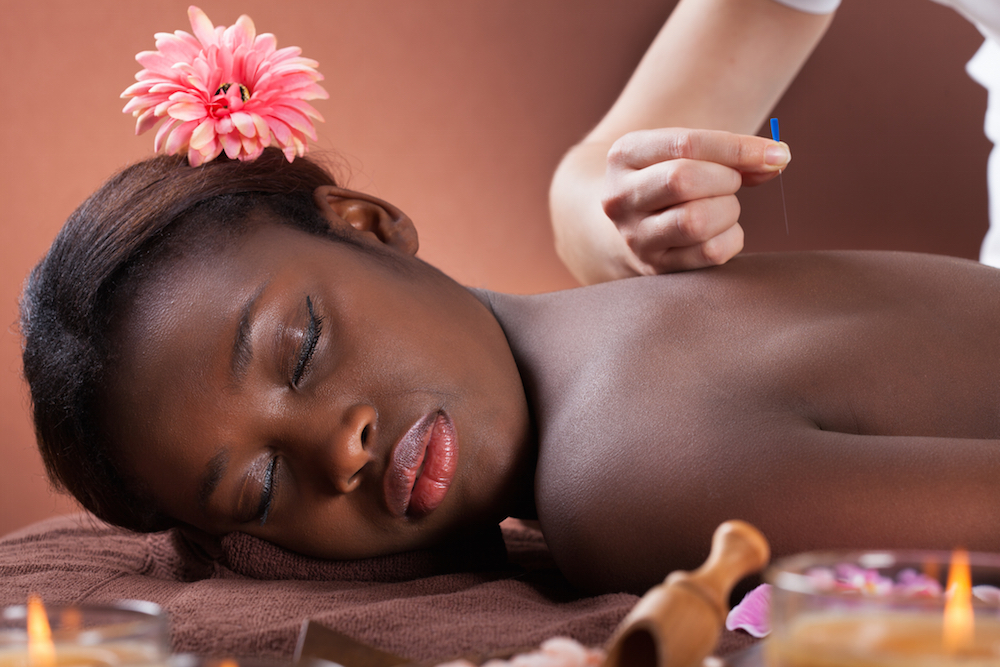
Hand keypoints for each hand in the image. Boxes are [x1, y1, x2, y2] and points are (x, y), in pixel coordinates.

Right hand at [602, 127, 790, 272]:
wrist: (631, 218)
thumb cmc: (670, 175)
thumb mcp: (687, 152)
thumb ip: (731, 153)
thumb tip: (778, 159)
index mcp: (625, 155)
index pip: (686, 144)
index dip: (738, 148)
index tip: (777, 153)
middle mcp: (620, 197)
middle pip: (684, 180)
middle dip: (726, 179)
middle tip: (732, 181)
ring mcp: (635, 237)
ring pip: (696, 221)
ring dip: (728, 210)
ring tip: (723, 206)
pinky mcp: (655, 267)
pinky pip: (710, 252)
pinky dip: (731, 238)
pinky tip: (722, 230)